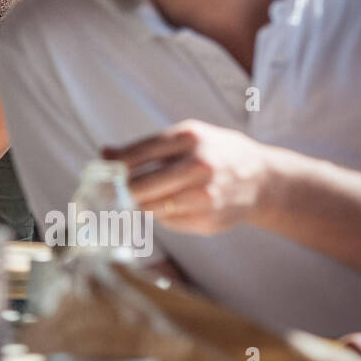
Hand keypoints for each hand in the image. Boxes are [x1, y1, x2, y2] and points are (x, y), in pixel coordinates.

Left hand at [102, 119, 272, 234]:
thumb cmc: (218, 154)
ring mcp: (205, 196)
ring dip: (138, 205)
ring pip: (152, 208)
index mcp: (191, 138)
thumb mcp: (187, 138)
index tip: (98, 172)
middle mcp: (199, 166)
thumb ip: (147, 147)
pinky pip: (168, 222)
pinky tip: (166, 208)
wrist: (262, 180)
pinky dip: (160, 216)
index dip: (115, 165)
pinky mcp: (208, 220)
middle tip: (104, 193)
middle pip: (142, 185)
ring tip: (133, 200)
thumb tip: (104, 153)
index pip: (140, 153)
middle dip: (120, 191)